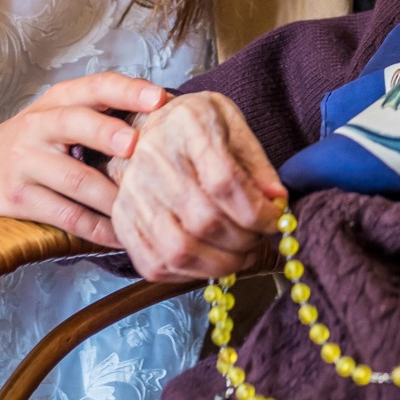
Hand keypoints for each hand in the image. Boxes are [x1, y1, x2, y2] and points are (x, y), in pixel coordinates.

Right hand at [0, 72, 167, 247]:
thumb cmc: (34, 141)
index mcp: (57, 100)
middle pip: (76, 123)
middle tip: (137, 145)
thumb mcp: (58, 115)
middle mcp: (39, 125)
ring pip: (75, 179)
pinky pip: (65, 215)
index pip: (95, 86)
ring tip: (144, 205)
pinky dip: (96, 228)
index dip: (127, 90)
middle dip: (109, 133)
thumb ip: (101, 112)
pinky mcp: (18, 199)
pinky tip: (121, 235)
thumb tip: (168, 116)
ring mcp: (26, 162)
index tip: (160, 98)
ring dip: (113, 196)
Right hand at [109, 91, 285, 280]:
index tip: (275, 220)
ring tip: (240, 255)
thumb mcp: (234, 125)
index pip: (224, 181)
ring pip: (178, 250)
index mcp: (186, 124)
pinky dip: (189, 274)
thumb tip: (277, 201)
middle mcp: (151, 158)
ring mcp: (131, 192)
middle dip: (243, 241)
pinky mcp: (121, 220)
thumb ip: (257, 164)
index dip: (257, 211)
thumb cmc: (199, 126)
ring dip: (220, 264)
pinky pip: (153, 263)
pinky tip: (210, 261)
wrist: (151, 125)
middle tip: (259, 239)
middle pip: (203, 220)